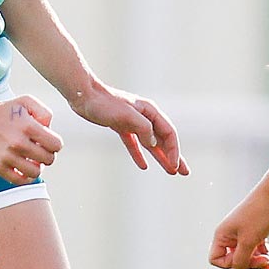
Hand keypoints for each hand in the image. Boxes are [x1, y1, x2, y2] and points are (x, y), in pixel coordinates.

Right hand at [0, 95, 63, 184]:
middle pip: (48, 159)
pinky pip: (20, 180)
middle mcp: (18, 143)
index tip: (48, 141)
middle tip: (40, 150)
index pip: (56, 145)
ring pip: (36, 172)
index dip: (55, 143)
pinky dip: (26, 177)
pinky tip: (24, 168)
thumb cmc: (4, 111)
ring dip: (37, 167)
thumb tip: (50, 130)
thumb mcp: (26, 101)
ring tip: (32, 159)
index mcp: (28, 126)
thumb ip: (45, 112)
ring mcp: (7, 157)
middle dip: (48, 154)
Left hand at [71, 84, 188, 175]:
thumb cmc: (104, 103)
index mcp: (150, 111)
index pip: (169, 133)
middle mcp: (145, 117)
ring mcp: (133, 122)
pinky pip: (134, 144)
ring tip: (170, 172)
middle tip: (184, 173)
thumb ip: (143, 128)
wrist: (84, 96)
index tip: (175, 166)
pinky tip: (143, 166)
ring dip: (161, 158)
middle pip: (164, 140)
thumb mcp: (126, 115)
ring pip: (151, 144)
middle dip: (174, 157)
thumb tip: (154, 143)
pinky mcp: (121, 127)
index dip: (174, 150)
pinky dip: (139, 155)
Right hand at [208, 190, 268, 268]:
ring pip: (248, 256)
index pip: (216, 259)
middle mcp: (230, 235)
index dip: (230, 265)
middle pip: (235, 259)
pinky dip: (264, 256)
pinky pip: (256, 250)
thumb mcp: (249, 241)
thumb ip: (241, 261)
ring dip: (259, 262)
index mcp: (222, 235)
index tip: (244, 260)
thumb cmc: (259, 214)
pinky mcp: (256, 232)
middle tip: (265, 261)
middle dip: (250, 264)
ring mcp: (243, 233)